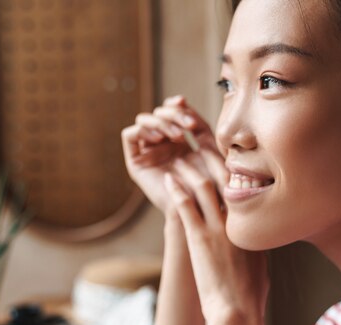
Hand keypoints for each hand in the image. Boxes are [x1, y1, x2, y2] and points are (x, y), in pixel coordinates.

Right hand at [121, 95, 215, 213]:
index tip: (186, 105)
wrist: (199, 210)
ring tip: (179, 136)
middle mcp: (159, 143)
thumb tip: (181, 99)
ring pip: (144, 119)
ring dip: (161, 121)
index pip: (169, 111)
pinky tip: (159, 138)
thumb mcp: (207, 145)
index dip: (176, 105)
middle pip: (157, 113)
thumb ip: (197, 123)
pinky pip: (129, 135)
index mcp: (176, 140)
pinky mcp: (135, 162)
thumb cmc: (210, 182)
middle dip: (173, 114)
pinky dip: (143, 129)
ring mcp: (146, 151)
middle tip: (188, 126)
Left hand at [164, 159, 268, 324]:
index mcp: (256, 228)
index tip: (227, 159)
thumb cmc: (249, 298)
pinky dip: (177, 190)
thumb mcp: (261, 268)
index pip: (247, 190)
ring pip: (204, 188)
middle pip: (227, 180)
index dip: (236, 170)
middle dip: (214, 159)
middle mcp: (239, 223)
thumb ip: (257, 248)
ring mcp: (219, 229)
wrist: (237, 314)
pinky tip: (169, 179)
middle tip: (203, 144)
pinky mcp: (200, 239)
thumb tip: (255, 242)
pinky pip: (186, 207)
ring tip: (181, 157)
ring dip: (191, 170)